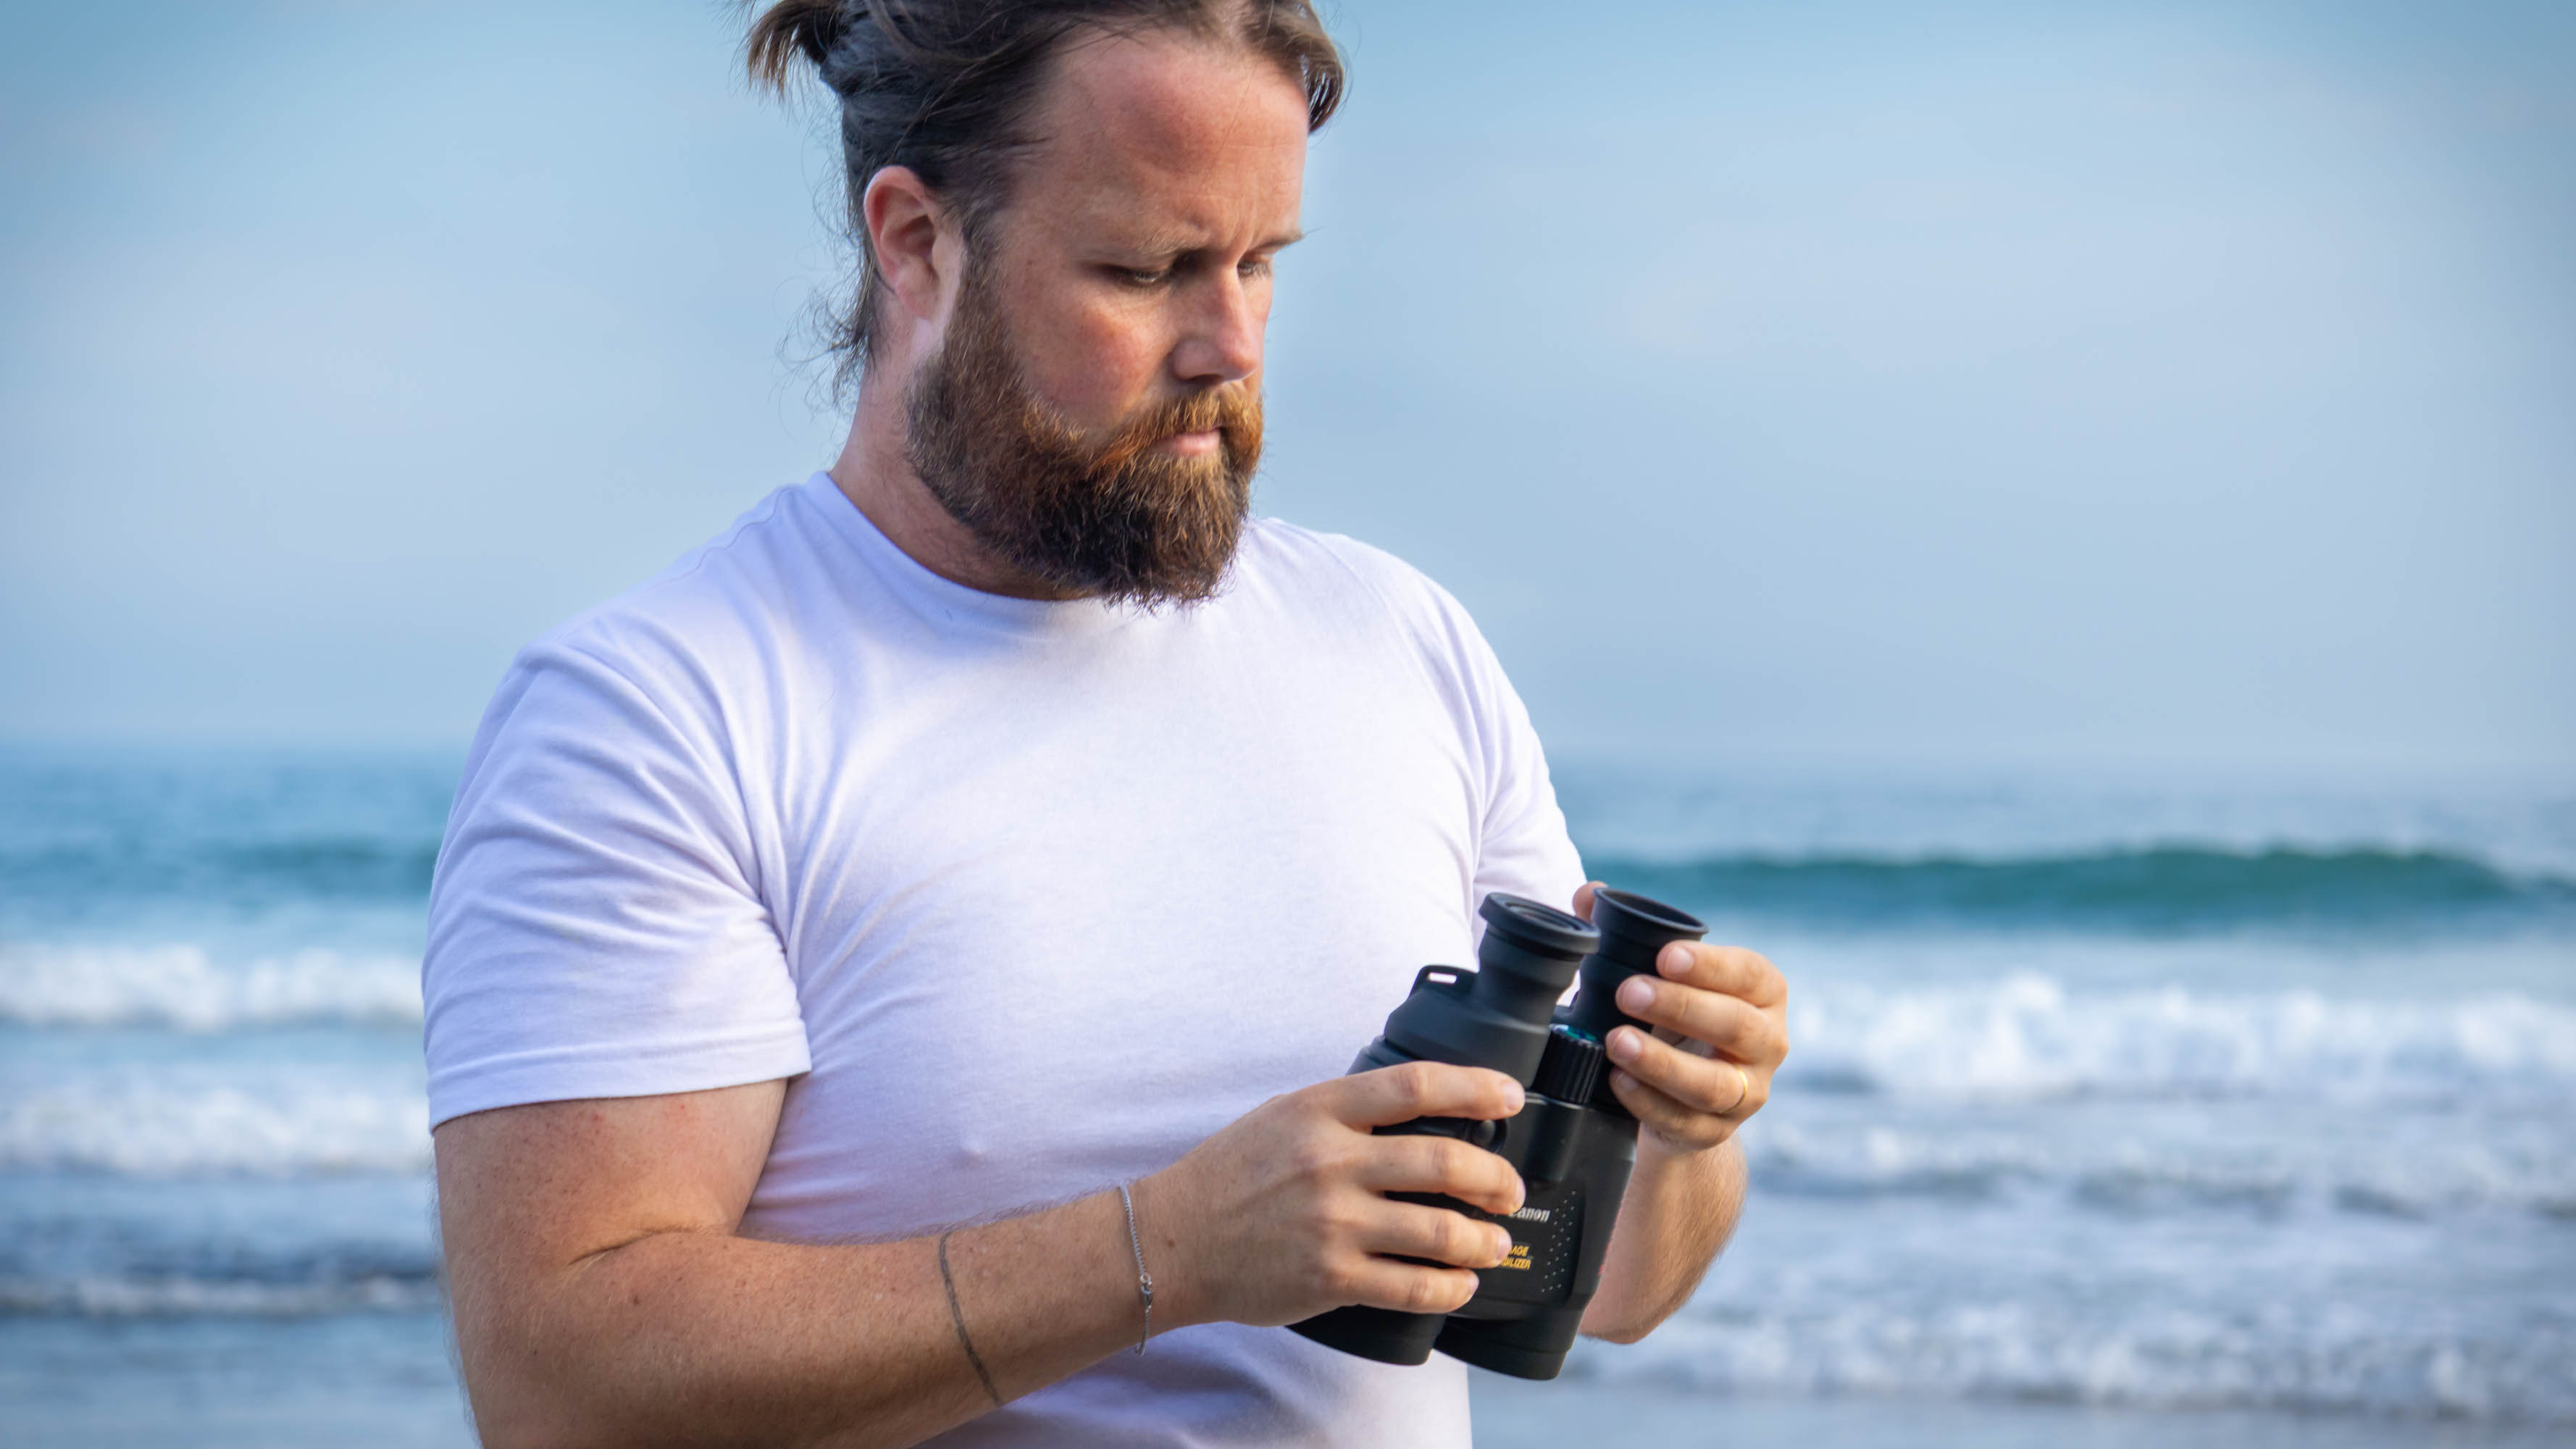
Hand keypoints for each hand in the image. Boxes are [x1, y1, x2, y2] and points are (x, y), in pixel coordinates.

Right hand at [1136, 1061, 1527, 1329]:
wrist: (1174, 1241)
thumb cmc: (1231, 1175)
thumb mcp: (1283, 1115)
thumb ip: (1347, 1110)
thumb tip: (1420, 1109)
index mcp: (1320, 1110)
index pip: (1416, 1087)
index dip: (1475, 1088)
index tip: (1510, 1097)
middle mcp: (1331, 1162)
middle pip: (1445, 1162)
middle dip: (1496, 1179)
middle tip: (1510, 1190)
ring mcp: (1333, 1223)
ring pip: (1441, 1232)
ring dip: (1483, 1240)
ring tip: (1493, 1243)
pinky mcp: (1331, 1278)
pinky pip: (1414, 1287)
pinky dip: (1451, 1289)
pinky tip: (1460, 1285)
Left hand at [1576, 881, 1787, 1154]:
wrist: (1683, 1091)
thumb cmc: (1674, 1014)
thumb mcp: (1661, 974)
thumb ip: (1625, 931)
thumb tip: (1588, 895)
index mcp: (1762, 992)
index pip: (1749, 974)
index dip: (1711, 966)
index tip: (1665, 955)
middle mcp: (1768, 1042)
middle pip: (1736, 1026)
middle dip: (1681, 1007)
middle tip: (1627, 992)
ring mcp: (1748, 1092)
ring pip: (1713, 1083)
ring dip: (1662, 1063)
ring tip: (1616, 1041)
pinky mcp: (1717, 1131)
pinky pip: (1686, 1121)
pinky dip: (1649, 1102)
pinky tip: (1618, 1080)